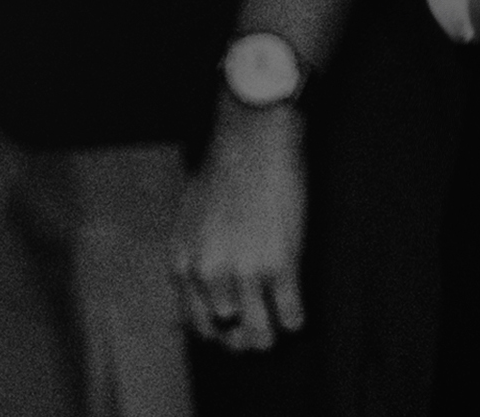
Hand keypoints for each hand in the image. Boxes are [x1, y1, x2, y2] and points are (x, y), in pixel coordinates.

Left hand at [173, 102, 307, 354]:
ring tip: (279, 318)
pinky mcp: (280, 264)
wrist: (251, 144)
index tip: (234, 329)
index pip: (198, 325)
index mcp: (183, 263)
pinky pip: (292, 316)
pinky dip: (296, 316)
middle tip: (262, 324)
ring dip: (273, 330)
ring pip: (262, 334)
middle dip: (248, 336)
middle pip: (231, 335)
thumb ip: (194, 261)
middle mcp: (209, 273)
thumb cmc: (222, 178)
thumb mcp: (189, 223)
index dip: (219, 333)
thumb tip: (208, 301)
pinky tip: (296, 300)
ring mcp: (244, 271)